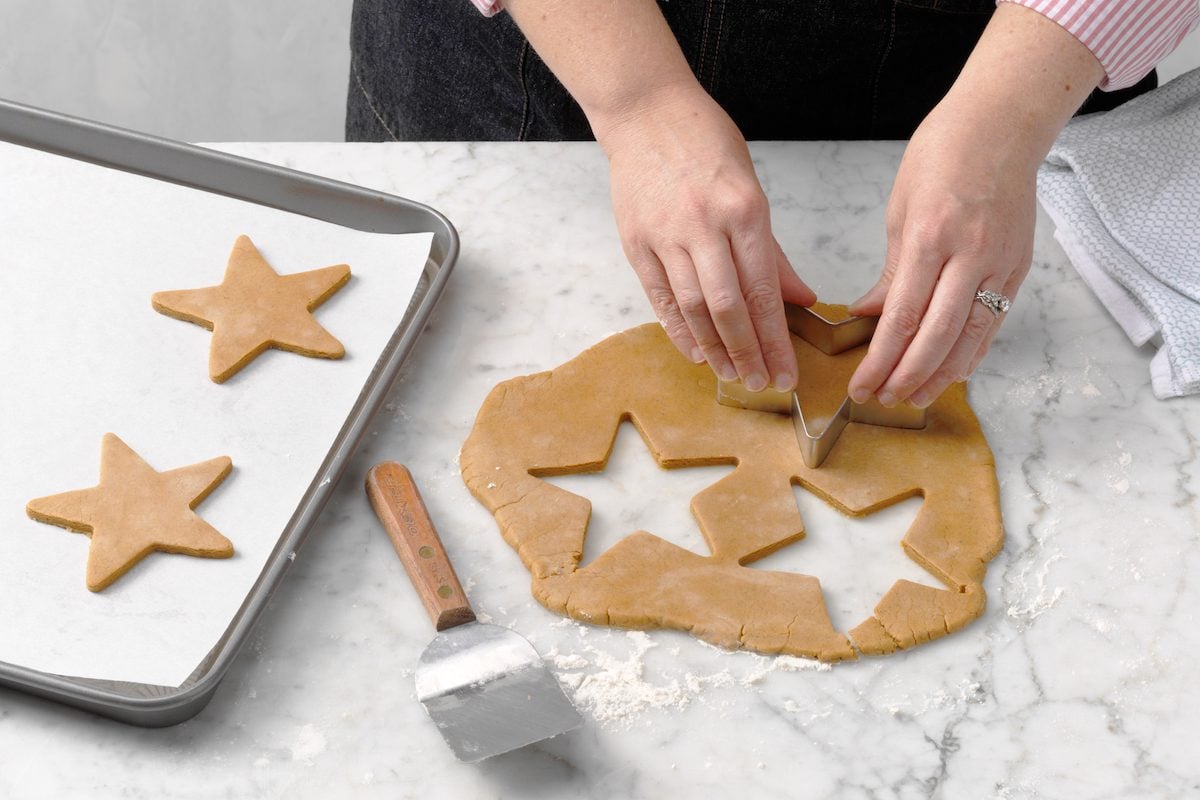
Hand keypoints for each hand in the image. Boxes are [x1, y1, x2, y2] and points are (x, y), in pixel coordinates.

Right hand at [596, 84, 814, 391]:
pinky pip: (659, 298)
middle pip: (729, 308)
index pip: (764, 290)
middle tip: (762, 384)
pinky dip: (678, 330)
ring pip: (693, 308)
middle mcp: (704, 226)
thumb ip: (772, 251)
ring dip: (715, 349)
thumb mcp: (751, 187)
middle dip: (748, 353)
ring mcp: (666, 236)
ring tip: (733, 376)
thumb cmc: (705, 143)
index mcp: (744, 210)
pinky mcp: (637, 242)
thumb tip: (799, 300)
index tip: (787, 371)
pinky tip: (696, 353)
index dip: (776, 339)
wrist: (645, 112)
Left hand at [846, 98, 1036, 408]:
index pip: (900, 317)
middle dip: (906, 376)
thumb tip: (871, 315)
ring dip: (941, 375)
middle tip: (883, 400)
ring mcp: (999, 263)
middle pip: (935, 336)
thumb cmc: (943, 153)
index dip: (879, 360)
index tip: (860, 384)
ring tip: (915, 398)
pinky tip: (953, 373)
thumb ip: (891, 271)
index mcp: (929, 237)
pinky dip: (972, 353)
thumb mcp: (900, 208)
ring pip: (970, 337)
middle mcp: (968, 255)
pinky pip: (994, 322)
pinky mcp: (1018, 267)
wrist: (1003, 122)